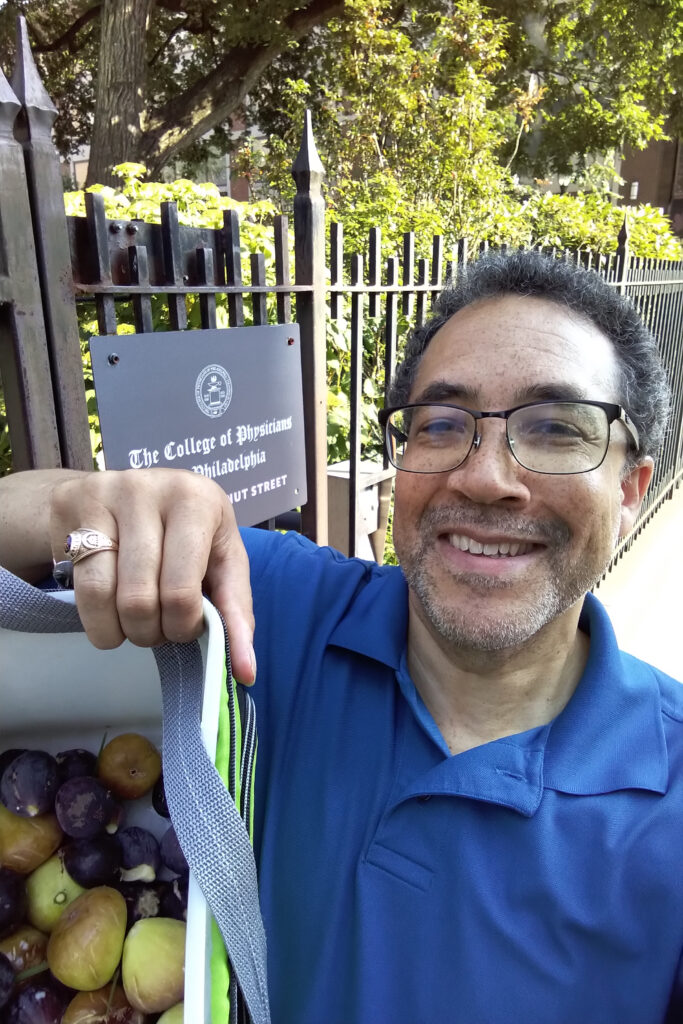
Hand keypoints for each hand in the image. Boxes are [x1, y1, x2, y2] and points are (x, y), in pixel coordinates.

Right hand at [49, 469, 255, 683]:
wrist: (128, 492)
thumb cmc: (186, 535)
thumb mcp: (222, 562)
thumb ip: (235, 613)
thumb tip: (245, 672)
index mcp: (198, 500)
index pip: (182, 592)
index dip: (182, 627)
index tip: (186, 628)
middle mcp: (151, 488)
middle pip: (141, 598)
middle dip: (151, 632)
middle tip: (159, 627)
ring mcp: (106, 493)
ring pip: (104, 595)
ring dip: (121, 630)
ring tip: (135, 623)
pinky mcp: (71, 504)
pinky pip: (78, 587)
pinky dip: (95, 620)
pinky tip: (109, 614)